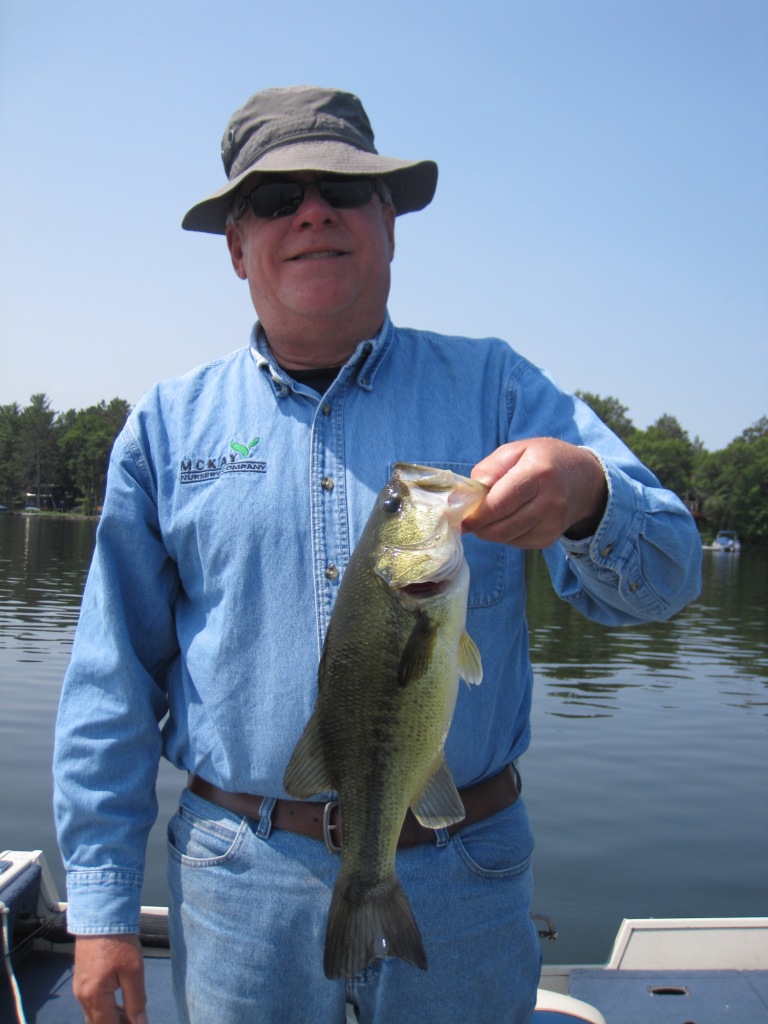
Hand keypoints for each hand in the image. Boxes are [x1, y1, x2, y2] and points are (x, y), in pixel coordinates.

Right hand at [73, 935, 147, 1023]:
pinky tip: (120, 1005)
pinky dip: (105, 1008)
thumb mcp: (133, 971)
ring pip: (94, 1014)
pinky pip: (92, 1003)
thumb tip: (139, 1022)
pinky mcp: (82, 978)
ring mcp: (80, 987)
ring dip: (111, 1019)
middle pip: (98, 1023)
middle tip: (136, 1021)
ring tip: (131, 1017)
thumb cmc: (118, 940)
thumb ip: (136, 1000)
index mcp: (93, 996)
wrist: (101, 915)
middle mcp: (82, 995)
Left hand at [464, 439, 607, 548]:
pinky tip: (508, 519)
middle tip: (467, 519)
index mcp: (538, 474)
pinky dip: (504, 534)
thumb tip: (471, 494)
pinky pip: (516, 542)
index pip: (499, 504)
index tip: (460, 515)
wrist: (585, 480)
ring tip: (488, 515)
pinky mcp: (549, 539)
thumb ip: (490, 468)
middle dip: (479, 527)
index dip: (475, 514)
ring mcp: (552, 524)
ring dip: (490, 531)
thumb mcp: (517, 450)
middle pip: (501, 528)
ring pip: (506, 538)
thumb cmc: (545, 460)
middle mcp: (549, 502)